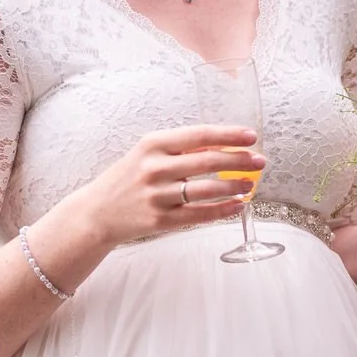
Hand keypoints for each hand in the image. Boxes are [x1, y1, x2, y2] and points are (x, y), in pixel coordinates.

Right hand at [53, 125, 263, 246]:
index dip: (229, 135)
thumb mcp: (147, 153)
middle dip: (240, 160)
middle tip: (260, 161)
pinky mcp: (160, 221)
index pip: (199, 135)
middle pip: (208, 161)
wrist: (96, 212)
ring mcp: (158, 196)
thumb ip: (181, 149)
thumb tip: (220, 145)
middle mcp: (155, 168)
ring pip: (207, 190)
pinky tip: (237, 205)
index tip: (251, 136)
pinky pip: (199, 215)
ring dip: (234, 186)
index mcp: (153, 145)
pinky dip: (223, 210)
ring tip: (250, 184)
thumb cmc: (127, 178)